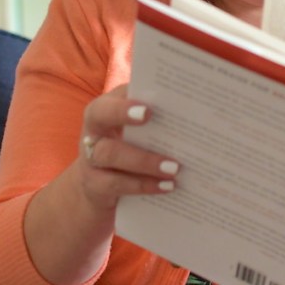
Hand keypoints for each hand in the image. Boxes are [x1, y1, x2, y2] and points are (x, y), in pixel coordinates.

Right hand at [23, 85, 179, 284]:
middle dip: (122, 113)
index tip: (147, 104)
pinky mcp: (94, 185)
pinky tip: (167, 186)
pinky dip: (143, 185)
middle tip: (150, 115)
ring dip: (144, 159)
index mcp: (106, 108)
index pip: (114, 93)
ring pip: (110, 153)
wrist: (99, 191)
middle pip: (100, 115)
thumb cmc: (129, 151)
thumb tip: (195, 112)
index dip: (125, 98)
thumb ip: (156, 119)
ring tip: (174, 167)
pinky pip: (115, 184)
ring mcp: (89, 158)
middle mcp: (94, 129)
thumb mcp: (138, 132)